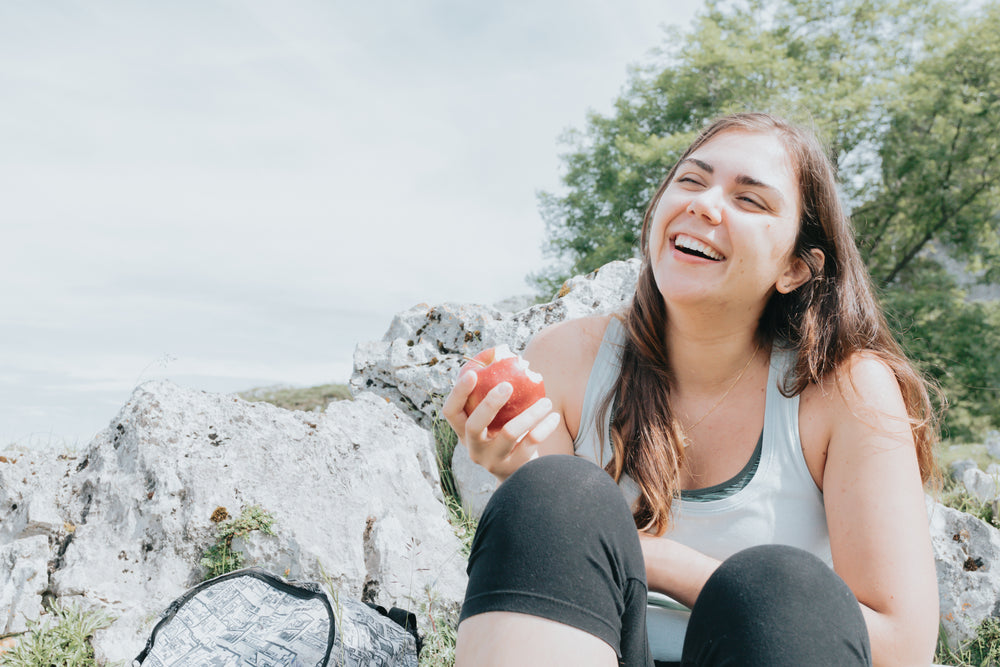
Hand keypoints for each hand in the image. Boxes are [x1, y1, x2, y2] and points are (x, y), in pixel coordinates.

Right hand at [441, 368, 560, 480]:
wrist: (520, 474)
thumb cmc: (507, 432)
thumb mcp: (496, 419)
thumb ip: (494, 393)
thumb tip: (504, 353)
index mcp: (463, 431)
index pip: (450, 412)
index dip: (458, 393)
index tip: (473, 374)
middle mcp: (473, 448)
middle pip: (474, 425)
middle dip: (490, 403)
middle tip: (508, 385)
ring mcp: (492, 460)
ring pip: (509, 434)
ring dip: (530, 414)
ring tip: (546, 401)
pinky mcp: (514, 467)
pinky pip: (531, 443)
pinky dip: (544, 427)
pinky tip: (552, 416)